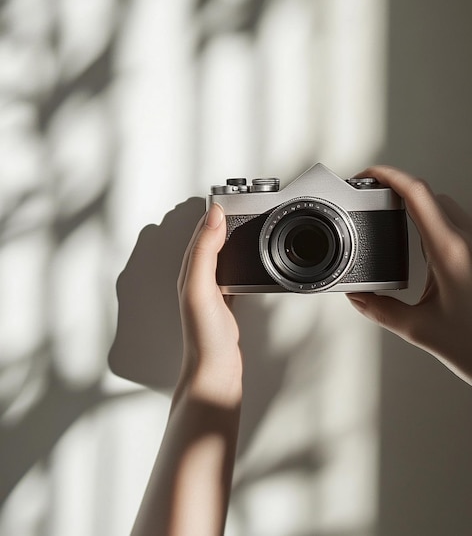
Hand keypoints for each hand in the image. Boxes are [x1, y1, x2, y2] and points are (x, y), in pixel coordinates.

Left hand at [131, 203, 240, 535]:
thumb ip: (206, 251)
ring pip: (218, 256)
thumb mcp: (202, 287)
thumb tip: (213, 217)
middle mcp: (197, 279)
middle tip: (234, 204)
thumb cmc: (205, 335)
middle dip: (219, 222)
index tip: (226, 197)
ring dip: (227, 238)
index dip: (212, 214)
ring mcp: (210, 292)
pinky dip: (236, 260)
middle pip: (208, 241)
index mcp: (190, 271)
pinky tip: (243, 260)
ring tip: (239, 223)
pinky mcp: (223, 303)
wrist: (215, 370)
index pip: (200, 233)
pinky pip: (229, 273)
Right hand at [347, 166, 471, 384]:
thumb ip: (382, 311)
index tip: (368, 175)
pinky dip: (432, 222)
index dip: (389, 175)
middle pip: (430, 195)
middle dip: (399, 189)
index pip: (417, 194)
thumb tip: (358, 297)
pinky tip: (420, 241)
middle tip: (374, 195)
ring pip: (445, 207)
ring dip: (418, 205)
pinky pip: (455, 224)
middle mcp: (467, 242)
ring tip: (392, 214)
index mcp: (449, 251)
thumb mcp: (421, 330)